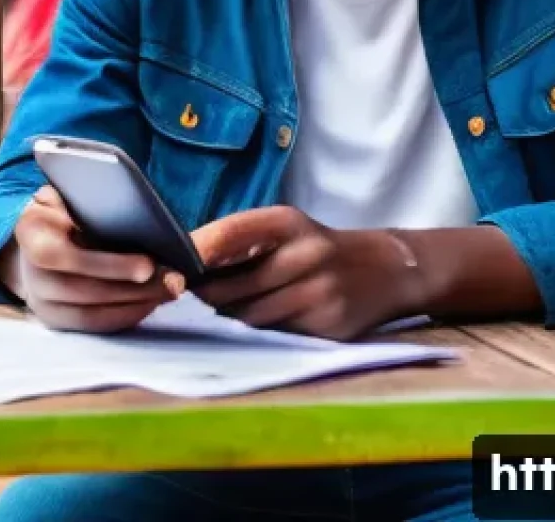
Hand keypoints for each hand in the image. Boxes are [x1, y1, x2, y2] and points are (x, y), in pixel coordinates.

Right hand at [0, 185, 185, 332]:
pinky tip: (152, 302)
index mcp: (31, 233)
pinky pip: (94, 325)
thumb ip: (90, 198)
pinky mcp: (55, 320)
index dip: (107, 264)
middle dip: (135, 289)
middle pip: (85, 291)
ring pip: (92, 313)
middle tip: (175, 281)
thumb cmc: (63, 208)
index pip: (62, 256)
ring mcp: (40, 302)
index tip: (148, 266)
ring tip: (170, 290)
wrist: (35, 236)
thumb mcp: (67, 193)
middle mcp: (29, 274)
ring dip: (136, 304)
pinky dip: (126, 315)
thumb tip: (130, 204)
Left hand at [190, 206, 420, 339]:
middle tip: (191, 294)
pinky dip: (259, 328)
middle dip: (208, 293)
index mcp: (289, 222)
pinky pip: (275, 332)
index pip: (232, 232)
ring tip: (226, 306)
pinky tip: (260, 318)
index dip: (198, 250)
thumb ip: (242, 243)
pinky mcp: (327, 323)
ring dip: (231, 315)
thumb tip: (186, 265)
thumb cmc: (317, 248)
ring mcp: (318, 290)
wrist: (383, 270)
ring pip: (251, 315)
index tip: (171, 263)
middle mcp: (305, 252)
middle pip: (234, 285)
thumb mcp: (287, 230)